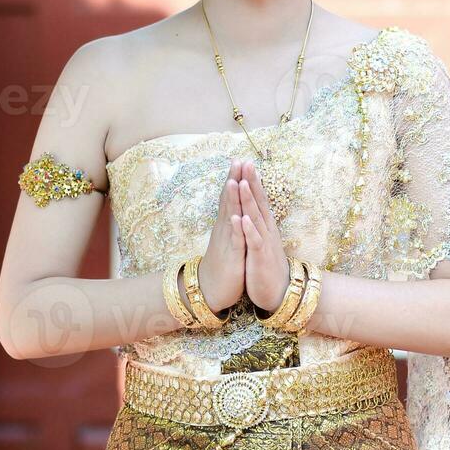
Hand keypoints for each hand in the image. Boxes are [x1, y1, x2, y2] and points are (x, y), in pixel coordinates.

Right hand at [197, 158, 246, 315]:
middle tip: (237, 159)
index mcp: (226, 224)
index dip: (234, 178)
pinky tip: (236, 217)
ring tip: (233, 180)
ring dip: (231, 199)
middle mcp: (224, 228)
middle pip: (228, 200)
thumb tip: (233, 206)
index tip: (239, 159)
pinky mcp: (231, 256)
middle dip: (233, 179)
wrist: (209, 289)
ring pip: (230, 216)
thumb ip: (229, 222)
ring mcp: (227, 241)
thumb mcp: (227, 239)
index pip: (230, 196)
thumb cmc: (221, 264)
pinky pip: (234, 241)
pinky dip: (236, 228)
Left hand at [239, 160, 289, 313]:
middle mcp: (266, 230)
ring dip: (248, 200)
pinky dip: (248, 229)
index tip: (245, 162)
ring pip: (255, 218)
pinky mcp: (259, 257)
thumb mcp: (262, 240)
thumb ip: (259, 222)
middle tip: (246, 162)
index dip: (252, 180)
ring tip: (241, 183)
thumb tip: (255, 206)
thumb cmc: (267, 264)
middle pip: (259, 202)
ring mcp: (263, 242)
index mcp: (264, 225)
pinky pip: (253, 241)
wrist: (278, 292)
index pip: (258, 198)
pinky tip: (241, 218)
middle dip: (251, 182)